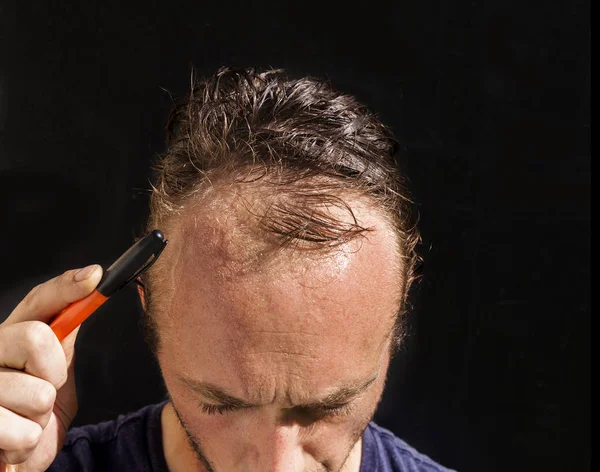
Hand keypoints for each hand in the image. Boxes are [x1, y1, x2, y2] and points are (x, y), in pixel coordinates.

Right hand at [0, 265, 102, 471]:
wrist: (17, 457)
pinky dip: (27, 443)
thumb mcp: (56, 370)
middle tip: (44, 389)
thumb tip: (91, 284)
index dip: (67, 287)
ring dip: (40, 417)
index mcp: (12, 335)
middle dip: (53, 372)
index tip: (95, 276)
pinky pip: (24, 432)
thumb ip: (64, 336)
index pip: (40, 300)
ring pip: (37, 393)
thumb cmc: (35, 412)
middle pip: (36, 337)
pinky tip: (13, 442)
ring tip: (25, 420)